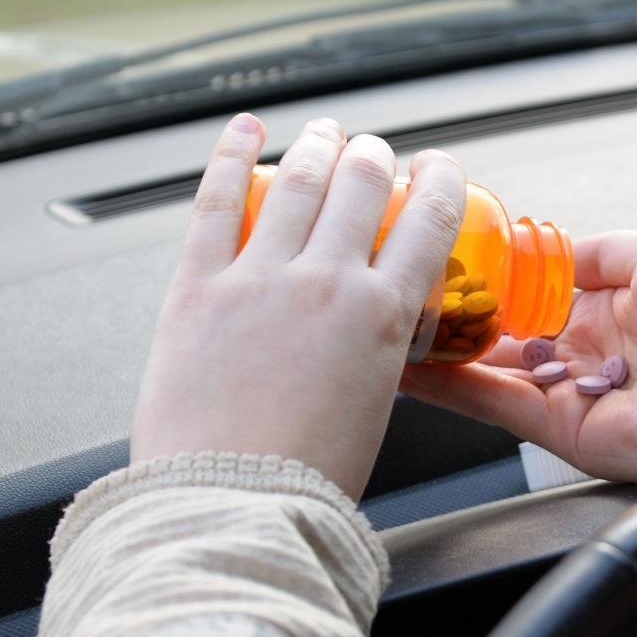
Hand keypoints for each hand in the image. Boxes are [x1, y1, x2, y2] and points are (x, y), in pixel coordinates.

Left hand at [131, 115, 466, 497]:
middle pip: (360, 187)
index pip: (428, 223)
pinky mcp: (197, 287)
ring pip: (298, 184)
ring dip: (317, 147)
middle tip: (375, 152)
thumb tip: (371, 337)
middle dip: (373, 158)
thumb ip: (378, 356)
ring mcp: (258, 278)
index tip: (439, 169)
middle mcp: (326, 282)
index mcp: (382, 319)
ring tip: (325, 132)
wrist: (232, 504)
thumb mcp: (376, 407)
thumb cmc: (306, 480)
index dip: (439, 183)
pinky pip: (217, 204)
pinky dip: (232, 158)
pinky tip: (244, 132)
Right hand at [399, 227, 636, 482]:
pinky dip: (452, 388)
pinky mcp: (567, 431)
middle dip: (451, 318)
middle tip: (392, 292)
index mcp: (613, 306)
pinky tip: (408, 365)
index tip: (437, 257)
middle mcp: (588, 352)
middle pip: (501, 336)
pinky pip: (499, 407)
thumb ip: (592, 251)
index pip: (530, 293)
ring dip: (438, 353)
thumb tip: (546, 244)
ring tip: (378, 326)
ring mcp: (574, 393)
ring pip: (489, 372)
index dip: (485, 278)